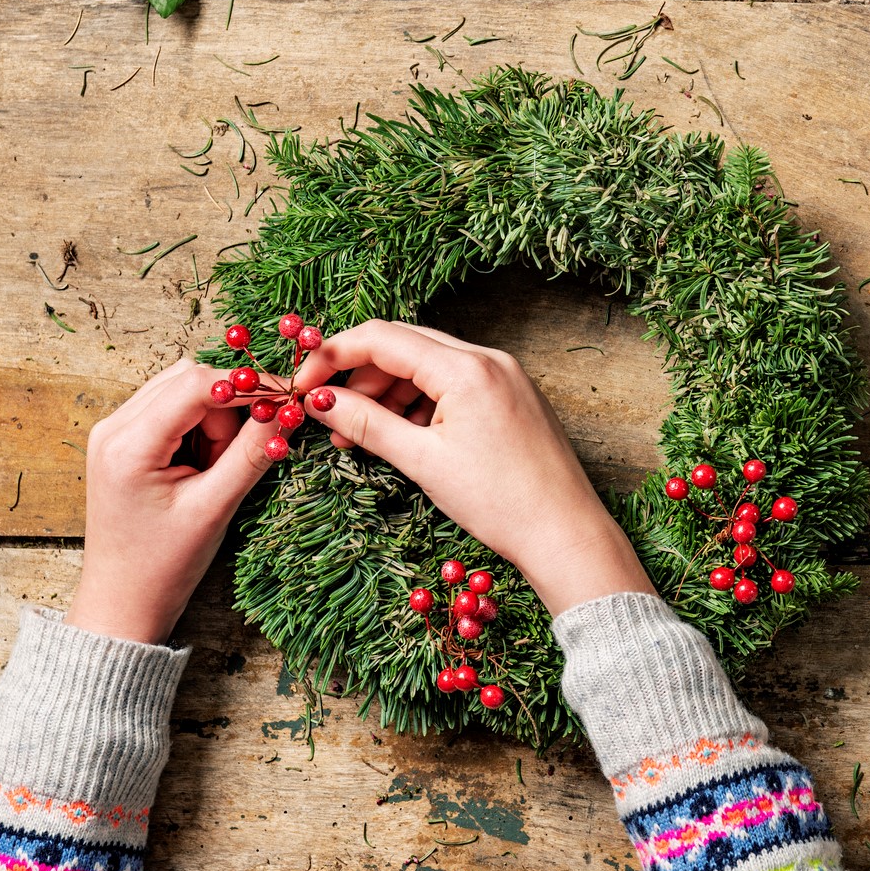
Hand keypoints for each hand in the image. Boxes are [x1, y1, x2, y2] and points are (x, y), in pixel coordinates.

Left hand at [65, 358, 281, 644]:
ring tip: (215, 468)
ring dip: (215, 419)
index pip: (197, 384)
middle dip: (228, 409)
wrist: (123, 600)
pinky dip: (200, 428)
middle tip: (239, 455)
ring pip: (183, 391)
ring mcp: (114, 432)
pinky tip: (202, 465)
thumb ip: (253, 453)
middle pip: (189, 379)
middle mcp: (113, 427)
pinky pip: (172, 410)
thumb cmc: (163, 564)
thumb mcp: (215, 507)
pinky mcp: (123, 441)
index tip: (287, 401)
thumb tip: (289, 410)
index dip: (248, 386)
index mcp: (128, 444)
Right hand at [292, 321, 652, 613]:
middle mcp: (489, 359)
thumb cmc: (500, 502)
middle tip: (329, 415)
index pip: (382, 337)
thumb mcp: (423, 462)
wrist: (565, 533)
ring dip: (388, 393)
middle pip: (404, 345)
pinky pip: (454, 384)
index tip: (304, 386)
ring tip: (360, 437)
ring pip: (428, 365)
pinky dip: (421, 403)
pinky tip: (401, 435)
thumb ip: (366, 424)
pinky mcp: (512, 395)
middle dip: (359, 376)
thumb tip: (319, 401)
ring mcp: (504, 375)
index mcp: (466, 368)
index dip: (332, 356)